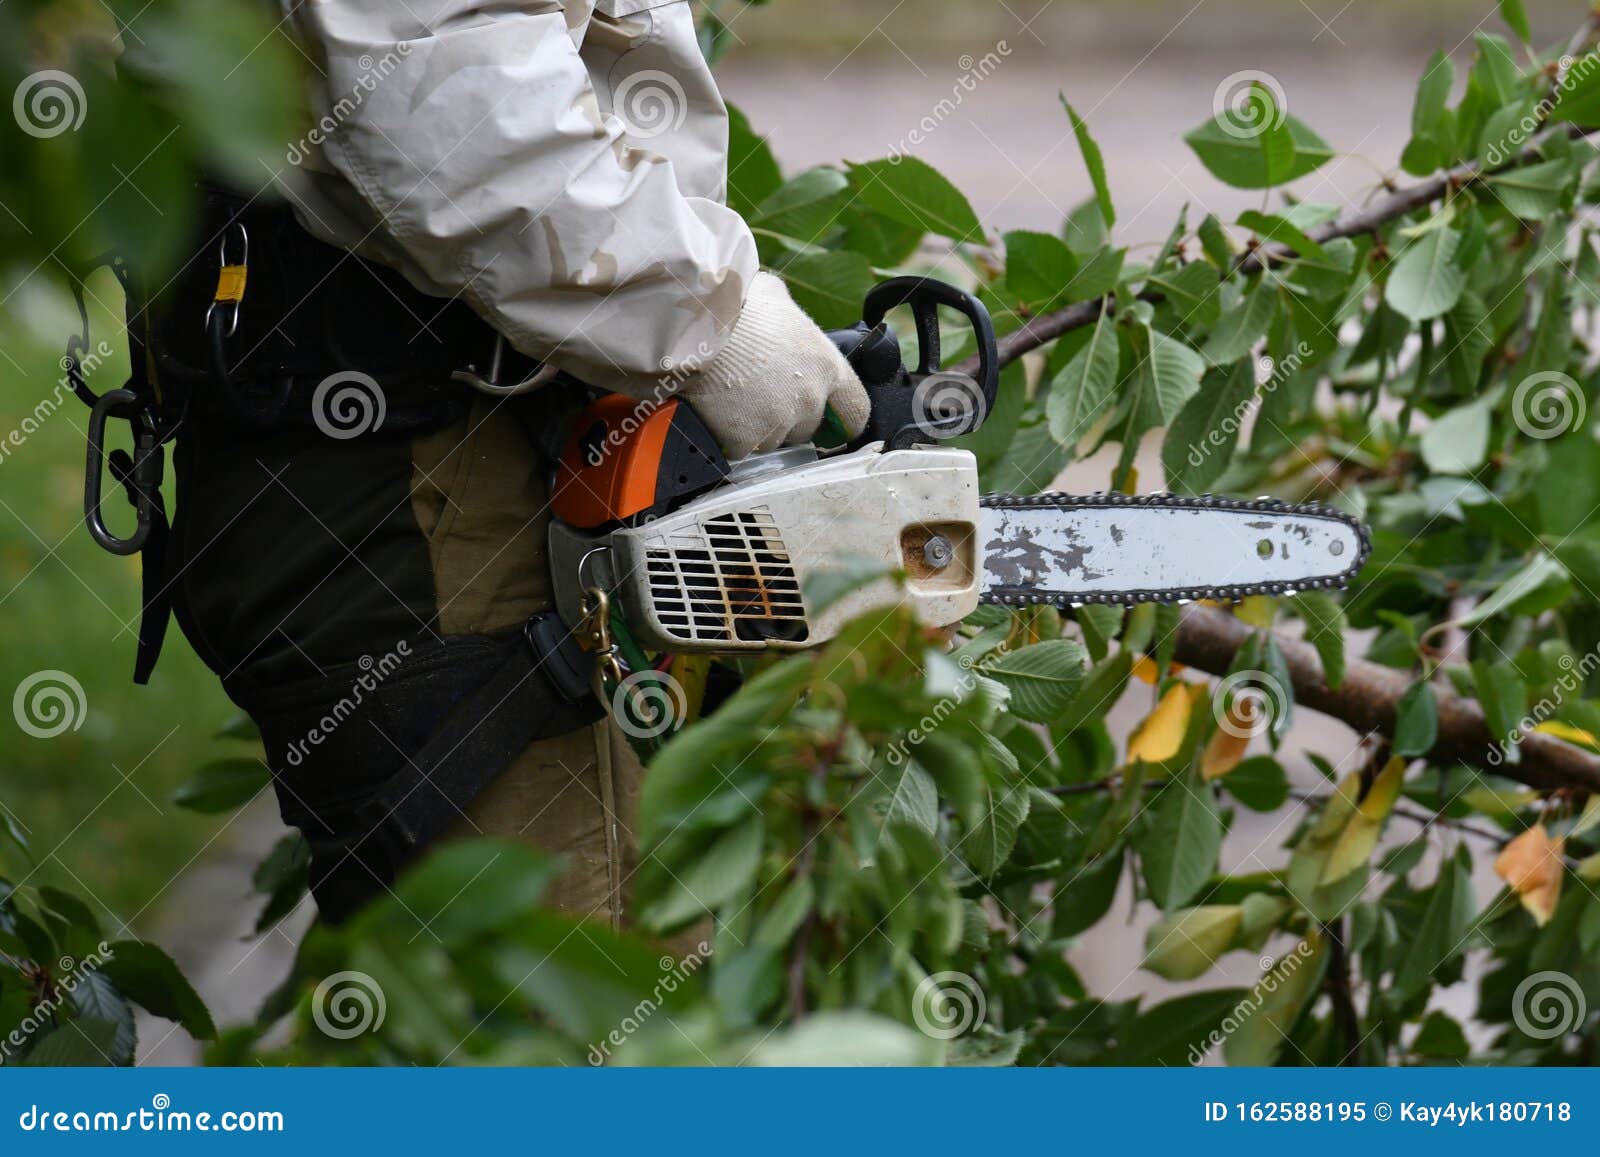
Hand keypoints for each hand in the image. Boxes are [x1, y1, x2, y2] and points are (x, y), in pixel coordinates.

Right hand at [678, 272, 869, 459]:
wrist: (694, 324)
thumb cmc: (735, 304)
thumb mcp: (776, 296)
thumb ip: (791, 318)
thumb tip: (784, 316)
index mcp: (826, 365)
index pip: (856, 410)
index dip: (841, 418)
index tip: (831, 422)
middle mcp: (809, 398)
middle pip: (807, 428)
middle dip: (788, 419)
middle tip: (760, 396)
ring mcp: (778, 422)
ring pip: (773, 441)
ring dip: (757, 428)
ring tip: (733, 398)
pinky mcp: (746, 439)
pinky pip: (740, 449)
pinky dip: (728, 436)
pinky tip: (716, 409)